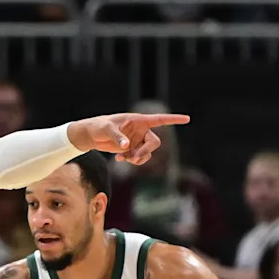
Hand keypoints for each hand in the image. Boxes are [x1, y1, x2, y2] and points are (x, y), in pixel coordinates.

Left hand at [68, 113, 189, 164]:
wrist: (91, 136)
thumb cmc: (98, 127)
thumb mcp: (106, 130)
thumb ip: (117, 137)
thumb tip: (127, 146)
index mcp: (138, 120)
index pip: (159, 119)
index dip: (174, 119)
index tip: (187, 118)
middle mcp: (141, 130)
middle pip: (154, 143)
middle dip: (145, 152)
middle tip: (133, 159)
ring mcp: (137, 140)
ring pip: (147, 153)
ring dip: (138, 158)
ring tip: (124, 159)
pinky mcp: (132, 149)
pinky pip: (138, 158)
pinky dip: (130, 160)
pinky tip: (118, 158)